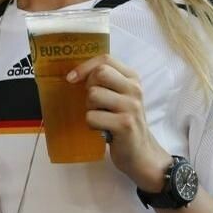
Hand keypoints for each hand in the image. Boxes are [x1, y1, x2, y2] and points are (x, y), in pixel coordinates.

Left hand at [67, 54, 172, 191]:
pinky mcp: (124, 124)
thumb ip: (106, 82)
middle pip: (99, 73)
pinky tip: (102, 129)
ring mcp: (131, 106)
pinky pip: (92, 117)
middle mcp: (134, 89)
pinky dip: (91, 124)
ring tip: (100, 117)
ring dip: (89, 108)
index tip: (72, 78)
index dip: (85, 66)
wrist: (141, 153)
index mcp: (132, 78)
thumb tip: (73, 74)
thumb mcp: (120, 96)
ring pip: (93, 95)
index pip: (105, 59)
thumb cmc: (123, 122)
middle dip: (88, 88)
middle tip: (93, 103)